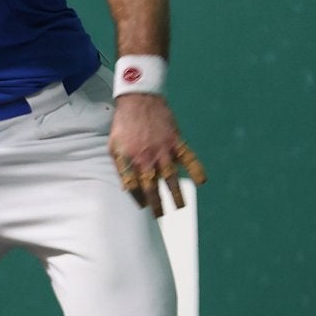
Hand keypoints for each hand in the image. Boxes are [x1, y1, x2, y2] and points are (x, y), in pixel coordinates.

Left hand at [107, 93, 206, 216]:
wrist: (138, 99)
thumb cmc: (124, 124)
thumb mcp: (114, 145)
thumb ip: (121, 167)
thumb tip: (126, 187)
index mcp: (130, 159)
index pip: (134, 186)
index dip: (138, 198)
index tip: (143, 206)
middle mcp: (147, 157)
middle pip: (152, 186)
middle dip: (157, 204)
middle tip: (160, 215)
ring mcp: (163, 150)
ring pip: (171, 177)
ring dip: (176, 194)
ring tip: (180, 207)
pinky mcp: (176, 141)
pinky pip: (189, 158)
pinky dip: (197, 170)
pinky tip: (202, 182)